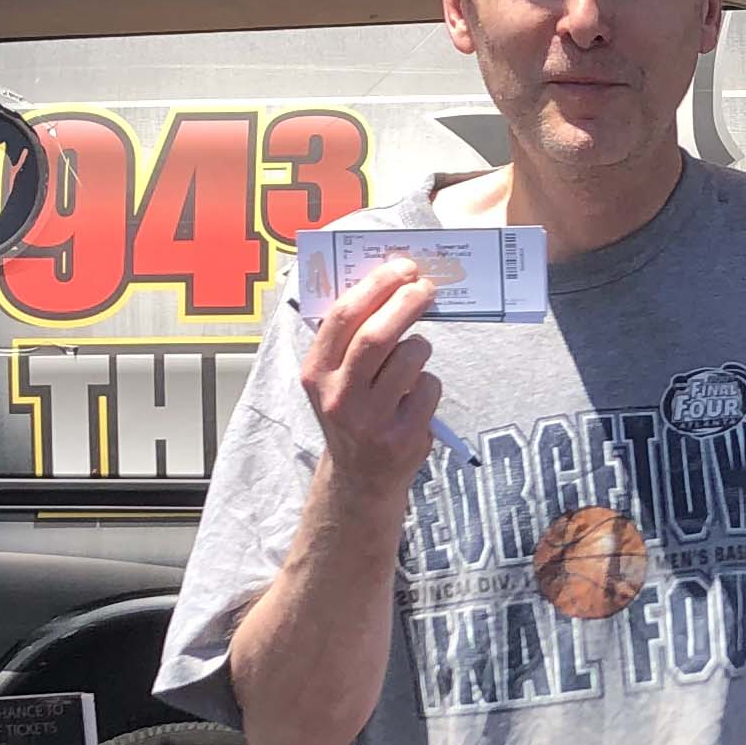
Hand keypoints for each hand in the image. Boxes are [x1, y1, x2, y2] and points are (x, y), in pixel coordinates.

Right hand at [300, 262, 442, 502]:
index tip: (401, 267)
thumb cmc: (354, 411)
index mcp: (316, 372)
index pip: (344, 317)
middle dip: (406, 302)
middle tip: (426, 287)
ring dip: (421, 345)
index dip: (376, 286)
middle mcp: (337, 396)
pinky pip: (428, 388)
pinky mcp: (402, 437)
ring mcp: (370, 420)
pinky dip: (429, 382)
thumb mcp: (334, 377)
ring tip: (417, 351)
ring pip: (410, 358)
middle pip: (377, 335)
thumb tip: (387, 283)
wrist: (360, 477)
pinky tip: (416, 395)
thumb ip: (349, 338)